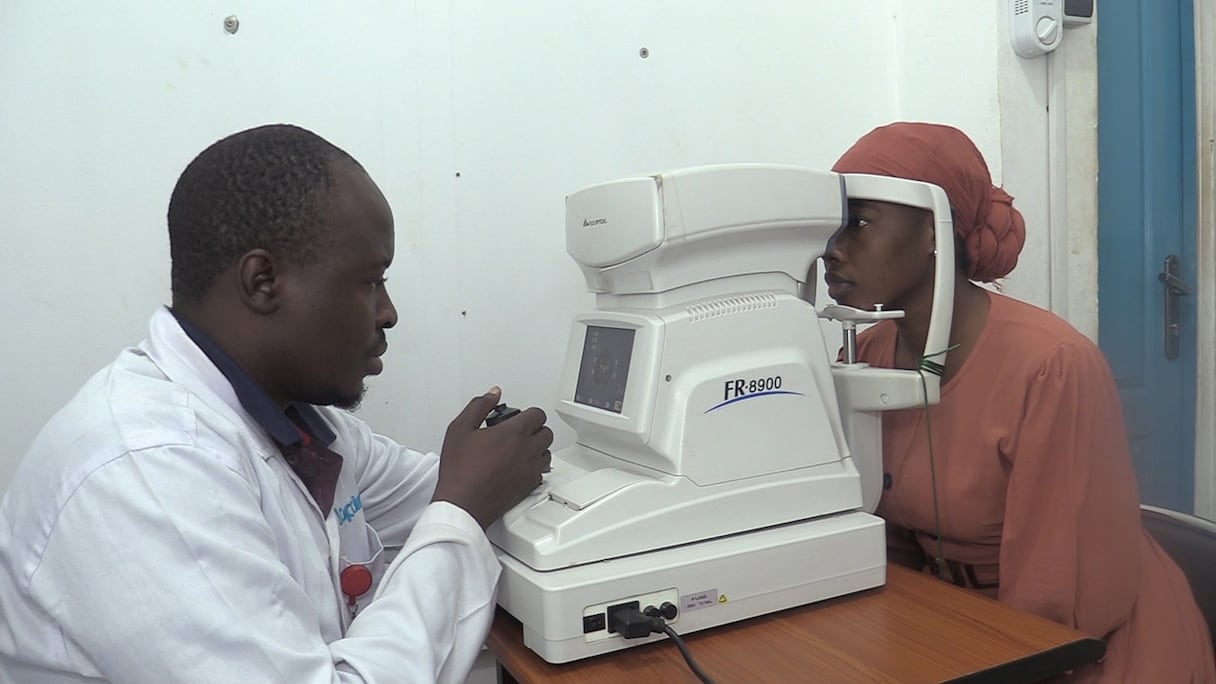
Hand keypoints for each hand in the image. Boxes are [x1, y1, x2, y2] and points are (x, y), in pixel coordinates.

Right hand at [431, 387, 553, 528]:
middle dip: (534, 429)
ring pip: (547, 452)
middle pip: (546, 432)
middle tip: (519, 433)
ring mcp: (530, 469)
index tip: (518, 418)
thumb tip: (493, 393)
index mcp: (513, 432)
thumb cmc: (460, 470)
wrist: (462, 504)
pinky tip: (520, 467)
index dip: (528, 414)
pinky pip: (542, 471)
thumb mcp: (460, 428)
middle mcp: (527, 449)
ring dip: (537, 448)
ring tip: (520, 449)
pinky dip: (535, 467)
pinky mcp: (529, 486)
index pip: (537, 414)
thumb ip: (479, 405)